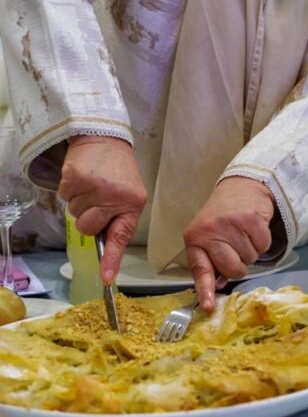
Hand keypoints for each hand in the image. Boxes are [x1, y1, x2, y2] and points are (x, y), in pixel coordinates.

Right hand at [58, 136, 146, 282]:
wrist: (105, 138)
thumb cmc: (119, 170)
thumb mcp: (130, 193)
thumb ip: (118, 218)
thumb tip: (104, 250)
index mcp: (132, 202)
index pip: (120, 237)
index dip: (111, 260)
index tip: (105, 279)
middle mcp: (114, 196)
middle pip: (87, 228)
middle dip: (88, 218)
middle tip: (97, 198)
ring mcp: (94, 186)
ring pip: (74, 213)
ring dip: (80, 201)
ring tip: (92, 183)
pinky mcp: (75, 177)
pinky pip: (65, 197)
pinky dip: (70, 190)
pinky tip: (82, 177)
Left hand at [183, 177, 274, 310]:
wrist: (242, 186)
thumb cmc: (222, 217)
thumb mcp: (208, 237)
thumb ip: (211, 261)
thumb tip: (219, 286)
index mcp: (195, 238)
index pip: (201, 269)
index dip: (206, 290)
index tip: (209, 306)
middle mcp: (211, 232)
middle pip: (233, 270)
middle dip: (238, 265)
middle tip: (236, 248)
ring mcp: (232, 225)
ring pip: (250, 259)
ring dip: (250, 251)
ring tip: (243, 233)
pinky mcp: (252, 219)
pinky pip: (263, 246)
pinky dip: (262, 241)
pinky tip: (254, 228)